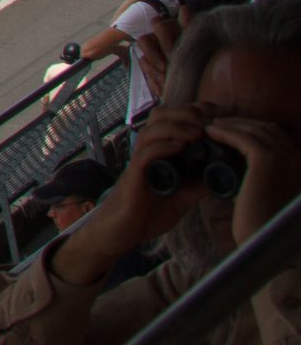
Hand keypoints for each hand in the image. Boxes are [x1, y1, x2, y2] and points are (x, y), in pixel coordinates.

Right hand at [54, 105, 212, 286]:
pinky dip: (163, 146)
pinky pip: (146, 153)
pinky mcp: (134, 174)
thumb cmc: (147, 214)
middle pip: (161, 116)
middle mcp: (148, 151)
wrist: (122, 233)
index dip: (195, 111)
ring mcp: (139, 161)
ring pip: (152, 130)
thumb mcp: (182, 198)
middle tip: (208, 119)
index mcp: (160, 152)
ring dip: (176, 126)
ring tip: (197, 131)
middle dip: (186, 112)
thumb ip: (197, 185)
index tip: (218, 111)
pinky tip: (179, 147)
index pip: (174, 120)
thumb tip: (222, 175)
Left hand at [203, 115, 300, 245]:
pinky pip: (243, 137)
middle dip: (239, 123)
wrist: (263, 240)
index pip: (273, 135)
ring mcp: (283, 158)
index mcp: (297, 165)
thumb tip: (232, 162)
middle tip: (215, 123)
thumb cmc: (259, 221)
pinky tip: (210, 132)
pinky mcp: (266, 161)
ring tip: (209, 126)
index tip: (227, 129)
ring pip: (253, 130)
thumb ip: (256, 175)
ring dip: (229, 125)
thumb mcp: (262, 191)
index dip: (249, 129)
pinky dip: (225, 132)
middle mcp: (295, 158)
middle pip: (264, 128)